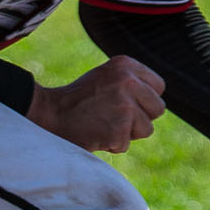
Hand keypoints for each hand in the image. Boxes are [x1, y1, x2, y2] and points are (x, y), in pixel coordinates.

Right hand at [28, 56, 165, 153]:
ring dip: (127, 133)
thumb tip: (157, 102)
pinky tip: (96, 133)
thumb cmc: (79, 99)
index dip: (145, 100)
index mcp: (126, 64)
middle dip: (141, 118)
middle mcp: (128, 81)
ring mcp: (125, 105)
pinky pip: (127, 144)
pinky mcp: (119, 128)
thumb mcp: (107, 77)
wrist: (51, 114)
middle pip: (158, 108)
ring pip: (146, 129)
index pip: (159, 86)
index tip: (127, 104)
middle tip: (116, 118)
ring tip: (104, 124)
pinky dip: (112, 145)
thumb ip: (133, 83)